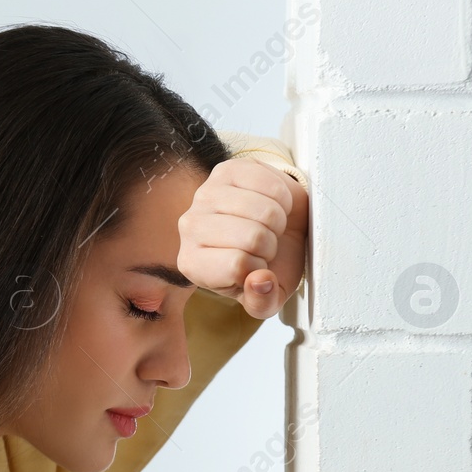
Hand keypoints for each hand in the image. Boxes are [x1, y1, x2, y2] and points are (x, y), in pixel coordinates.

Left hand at [177, 157, 308, 319]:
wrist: (274, 229)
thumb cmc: (265, 265)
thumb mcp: (265, 297)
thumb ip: (261, 302)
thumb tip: (261, 281)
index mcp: (192, 265)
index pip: (236, 266)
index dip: (260, 269)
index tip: (257, 267)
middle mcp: (189, 227)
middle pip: (251, 237)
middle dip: (271, 244)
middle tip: (266, 244)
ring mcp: (205, 194)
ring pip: (263, 210)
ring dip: (278, 220)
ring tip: (268, 225)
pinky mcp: (227, 169)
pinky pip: (270, 184)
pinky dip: (282, 197)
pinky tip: (270, 204)